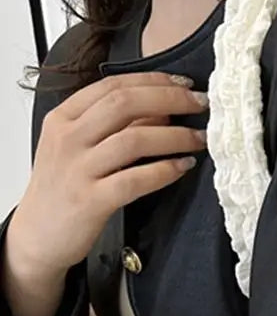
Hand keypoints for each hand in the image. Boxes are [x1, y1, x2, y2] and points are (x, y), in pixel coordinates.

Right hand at [9, 72, 209, 279]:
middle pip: (124, 104)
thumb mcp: (78, 149)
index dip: (152, 80)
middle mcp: (68, 138)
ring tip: (200, 138)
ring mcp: (78, 169)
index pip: (111, 85)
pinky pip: (135, 180)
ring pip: (133, 140)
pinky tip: (184, 167)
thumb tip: (161, 111)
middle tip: (200, 103)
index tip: (183, 83)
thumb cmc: (63, 190)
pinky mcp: (91, 201)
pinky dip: (164, 171)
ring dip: (175, 136)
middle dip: (169, 99)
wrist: (38, 235)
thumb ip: (113, 127)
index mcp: (63, 118)